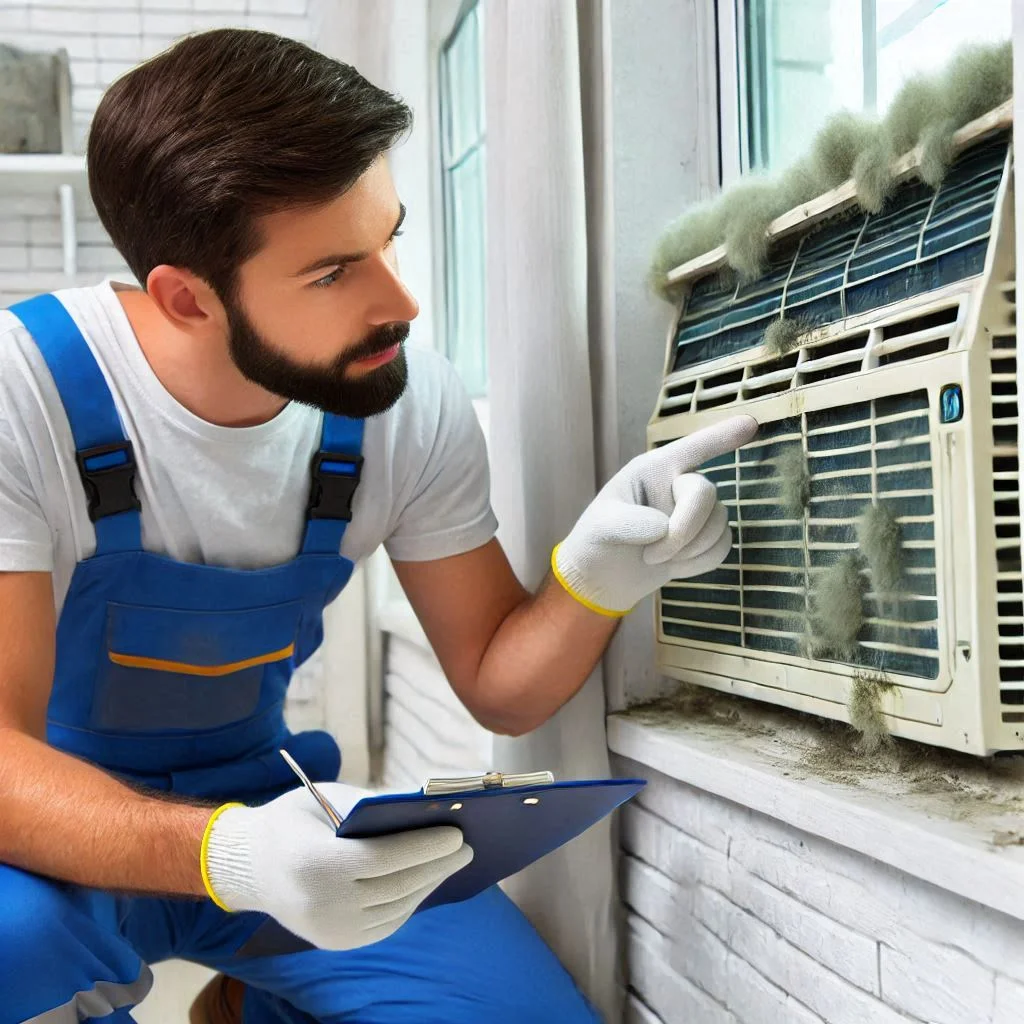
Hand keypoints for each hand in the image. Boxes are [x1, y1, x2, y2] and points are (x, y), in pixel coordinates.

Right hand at [202, 783, 472, 949]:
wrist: (249, 864)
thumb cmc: (296, 820)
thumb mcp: (330, 800)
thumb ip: (374, 809)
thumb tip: (429, 813)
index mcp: (317, 863)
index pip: (385, 858)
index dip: (425, 846)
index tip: (457, 834)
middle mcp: (322, 903)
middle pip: (397, 885)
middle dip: (437, 866)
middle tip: (467, 848)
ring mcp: (329, 929)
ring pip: (396, 907)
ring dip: (429, 885)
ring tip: (452, 864)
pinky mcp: (335, 942)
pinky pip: (385, 923)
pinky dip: (410, 902)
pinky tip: (426, 882)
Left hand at [552, 415, 757, 615]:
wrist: (604, 578)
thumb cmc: (596, 542)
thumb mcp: (602, 527)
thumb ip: (627, 522)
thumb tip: (664, 527)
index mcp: (653, 469)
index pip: (692, 448)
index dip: (722, 437)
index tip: (750, 424)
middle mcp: (678, 484)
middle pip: (705, 494)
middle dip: (684, 530)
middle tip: (651, 557)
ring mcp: (693, 511)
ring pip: (719, 524)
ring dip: (689, 551)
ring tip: (655, 560)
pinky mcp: (704, 539)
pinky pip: (723, 547)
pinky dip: (699, 563)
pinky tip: (674, 568)